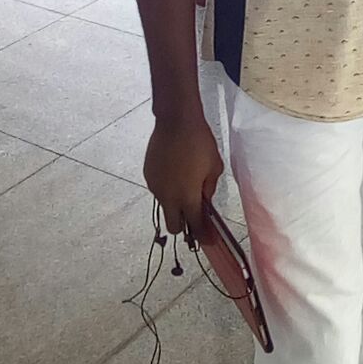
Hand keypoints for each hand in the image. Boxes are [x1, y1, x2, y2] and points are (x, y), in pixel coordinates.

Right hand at [143, 117, 223, 244]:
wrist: (176, 121)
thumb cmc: (200, 142)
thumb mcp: (214, 167)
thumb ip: (209, 189)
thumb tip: (204, 201)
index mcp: (187, 196)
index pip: (195, 225)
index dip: (203, 237)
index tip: (208, 242)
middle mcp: (168, 196)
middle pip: (173, 226)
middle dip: (184, 226)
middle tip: (194, 214)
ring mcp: (155, 186)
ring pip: (165, 206)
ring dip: (175, 203)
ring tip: (185, 180)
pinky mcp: (148, 175)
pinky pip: (159, 189)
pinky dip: (167, 187)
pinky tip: (174, 169)